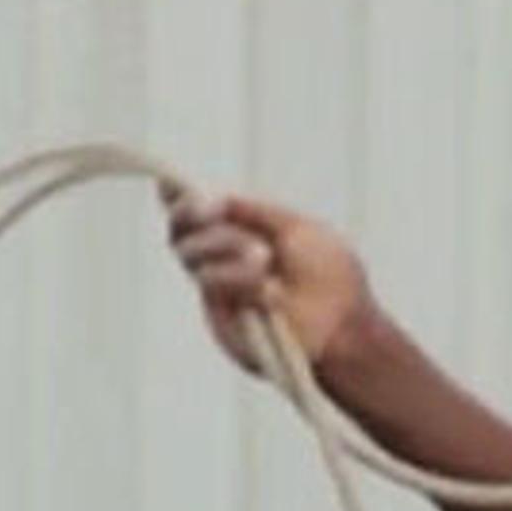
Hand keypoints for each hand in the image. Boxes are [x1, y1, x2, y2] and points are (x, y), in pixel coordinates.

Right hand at [164, 189, 375, 378]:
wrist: (342, 326)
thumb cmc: (331, 278)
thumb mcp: (297, 228)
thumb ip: (254, 212)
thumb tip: (212, 197)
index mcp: (245, 236)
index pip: (200, 215)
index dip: (178, 199)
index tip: (169, 185)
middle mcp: (225, 262)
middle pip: (180, 232)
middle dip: (187, 213)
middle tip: (206, 209)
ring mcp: (218, 291)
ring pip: (189, 252)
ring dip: (224, 244)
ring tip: (263, 257)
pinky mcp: (218, 317)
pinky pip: (208, 281)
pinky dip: (235, 275)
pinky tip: (266, 287)